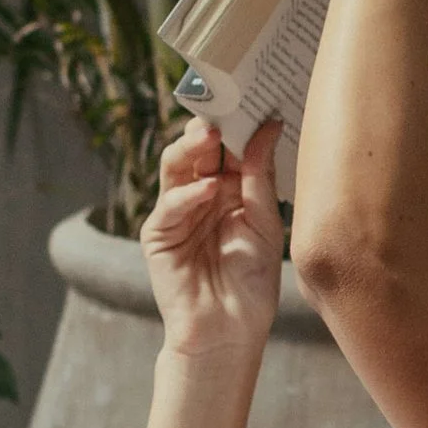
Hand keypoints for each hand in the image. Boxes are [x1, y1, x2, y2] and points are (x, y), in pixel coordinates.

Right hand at [139, 113, 283, 365]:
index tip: (253, 95)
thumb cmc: (251, 283)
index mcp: (228, 189)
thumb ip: (260, 178)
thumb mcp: (266, 224)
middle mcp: (200, 195)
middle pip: (198, 150)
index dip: (237, 122)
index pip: (227, 146)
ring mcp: (177, 213)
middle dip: (210, 127)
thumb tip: (269, 126)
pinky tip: (207, 189)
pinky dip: (187, 196)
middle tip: (225, 105)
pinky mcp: (158, 236)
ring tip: (210, 135)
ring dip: (190, 149)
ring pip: (175, 168)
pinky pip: (169, 207)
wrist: (229, 332)